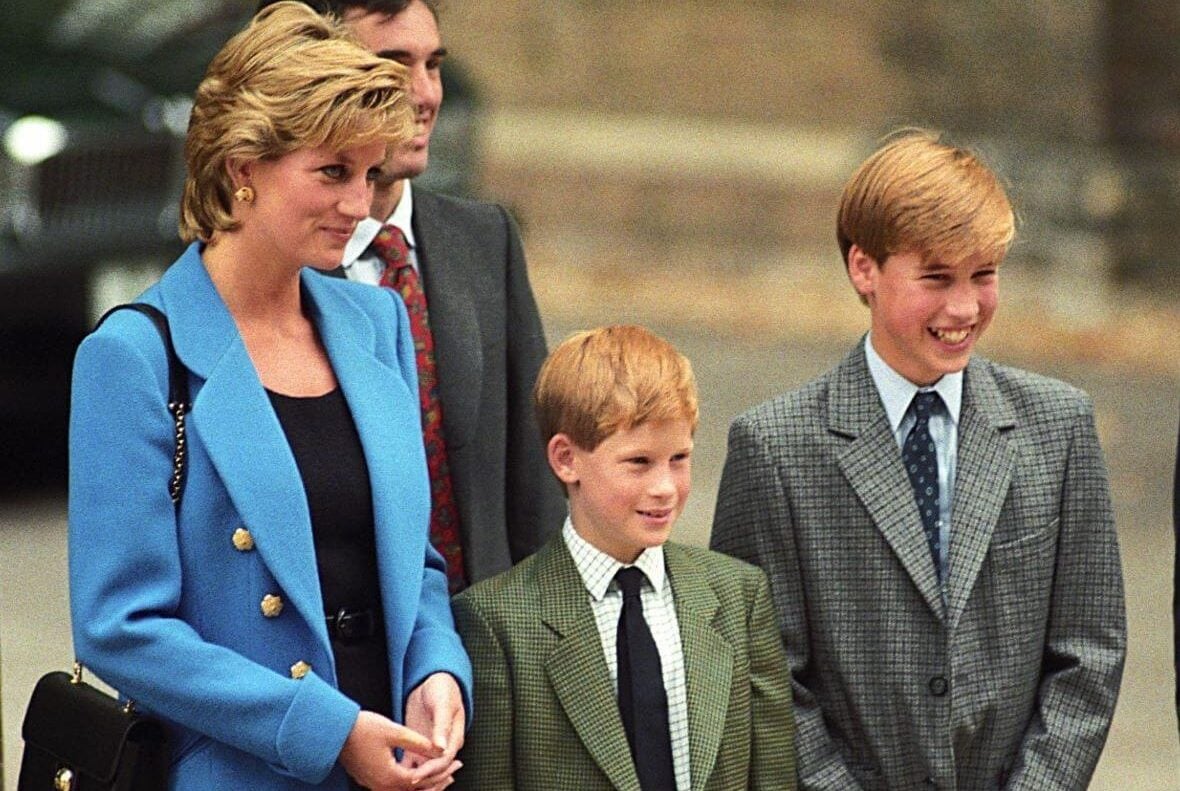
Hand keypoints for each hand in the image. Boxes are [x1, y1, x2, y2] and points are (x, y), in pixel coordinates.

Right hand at [339, 710, 453, 790]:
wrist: (335, 731)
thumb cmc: (362, 729)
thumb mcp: (395, 731)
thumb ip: (420, 743)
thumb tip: (442, 750)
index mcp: (390, 777)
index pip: (425, 780)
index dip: (443, 772)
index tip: (457, 763)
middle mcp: (382, 786)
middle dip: (438, 782)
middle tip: (454, 772)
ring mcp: (375, 785)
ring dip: (425, 784)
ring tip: (442, 775)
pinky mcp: (370, 780)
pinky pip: (396, 787)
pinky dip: (412, 782)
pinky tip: (418, 771)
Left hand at [400, 673, 465, 788]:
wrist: (433, 682)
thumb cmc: (442, 689)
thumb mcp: (443, 704)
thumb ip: (442, 725)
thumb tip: (441, 747)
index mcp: (453, 738)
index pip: (443, 760)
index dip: (430, 770)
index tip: (415, 777)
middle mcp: (443, 747)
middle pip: (436, 772)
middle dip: (425, 783)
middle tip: (408, 788)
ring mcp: (430, 748)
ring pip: (424, 771)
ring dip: (415, 782)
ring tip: (400, 788)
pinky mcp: (417, 746)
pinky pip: (412, 764)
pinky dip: (405, 773)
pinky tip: (394, 780)